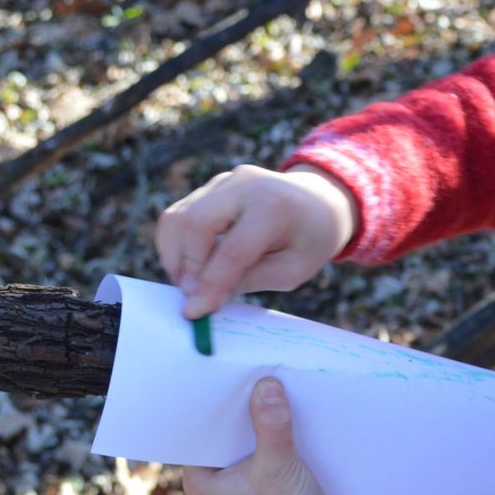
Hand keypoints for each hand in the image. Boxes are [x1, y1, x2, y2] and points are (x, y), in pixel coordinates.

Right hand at [156, 164, 358, 317]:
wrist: (318, 201)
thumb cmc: (308, 241)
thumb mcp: (291, 271)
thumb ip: (247, 281)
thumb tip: (200, 299)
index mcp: (274, 207)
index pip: (232, 251)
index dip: (209, 284)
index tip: (193, 312)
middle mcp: (245, 185)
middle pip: (194, 224)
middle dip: (186, 266)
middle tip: (190, 296)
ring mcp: (224, 181)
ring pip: (177, 217)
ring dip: (176, 256)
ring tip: (192, 282)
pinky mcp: (211, 186)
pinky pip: (179, 215)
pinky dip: (177, 244)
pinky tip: (194, 265)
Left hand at [182, 377, 376, 494]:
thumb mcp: (277, 467)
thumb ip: (270, 424)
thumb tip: (266, 382)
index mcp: (201, 478)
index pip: (198, 426)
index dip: (211, 396)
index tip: (223, 363)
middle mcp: (216, 478)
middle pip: (225, 426)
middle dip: (241, 400)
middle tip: (253, 361)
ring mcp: (242, 479)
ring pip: (249, 433)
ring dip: (262, 412)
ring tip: (274, 375)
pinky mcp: (266, 479)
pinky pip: (267, 442)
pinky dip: (278, 427)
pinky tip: (293, 403)